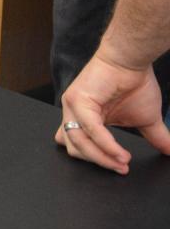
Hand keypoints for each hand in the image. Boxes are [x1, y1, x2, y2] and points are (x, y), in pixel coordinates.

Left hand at [56, 51, 169, 173]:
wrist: (132, 60)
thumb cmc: (134, 84)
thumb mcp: (145, 119)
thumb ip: (155, 137)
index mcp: (84, 119)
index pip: (77, 147)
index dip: (95, 161)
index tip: (118, 168)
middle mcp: (74, 113)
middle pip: (74, 148)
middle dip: (99, 163)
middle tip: (121, 168)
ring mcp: (73, 106)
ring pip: (78, 142)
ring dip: (102, 157)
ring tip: (122, 163)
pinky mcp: (78, 100)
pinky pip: (90, 128)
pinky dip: (106, 144)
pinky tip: (120, 153)